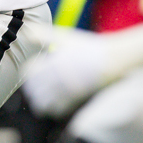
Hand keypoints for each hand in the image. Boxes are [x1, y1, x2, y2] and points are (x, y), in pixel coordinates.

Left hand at [22, 24, 142, 117]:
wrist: (114, 59)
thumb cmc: (91, 47)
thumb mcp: (68, 38)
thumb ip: (46, 35)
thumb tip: (28, 32)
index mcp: (55, 61)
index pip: (30, 72)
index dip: (29, 72)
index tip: (33, 70)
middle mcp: (59, 77)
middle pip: (34, 90)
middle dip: (33, 88)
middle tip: (36, 85)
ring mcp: (68, 90)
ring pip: (43, 102)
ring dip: (40, 100)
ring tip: (43, 97)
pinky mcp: (76, 99)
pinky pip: (57, 110)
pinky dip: (52, 108)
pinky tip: (55, 103)